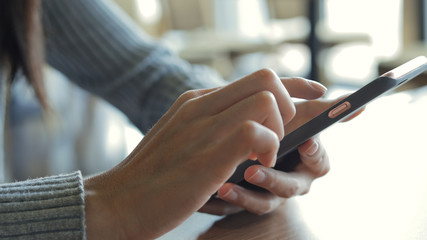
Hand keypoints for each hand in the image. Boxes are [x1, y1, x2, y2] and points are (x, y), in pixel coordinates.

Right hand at [84, 69, 319, 238]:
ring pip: (266, 99)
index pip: (254, 78)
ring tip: (261, 155)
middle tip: (276, 136)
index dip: (291, 83)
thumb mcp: (179, 139)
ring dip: (277, 129)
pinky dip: (266, 147)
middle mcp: (202, 105)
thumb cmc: (151, 177)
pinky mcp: (210, 152)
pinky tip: (253, 165)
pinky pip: (256, 130)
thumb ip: (208, 127)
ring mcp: (205, 125)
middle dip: (288, 104)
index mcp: (196, 101)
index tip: (314, 90)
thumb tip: (245, 127)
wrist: (117, 202)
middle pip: (266, 78)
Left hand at [200, 82, 362, 215]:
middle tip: (251, 171)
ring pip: (263, 203)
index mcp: (307, 162)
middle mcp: (291, 181)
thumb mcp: (293, 117)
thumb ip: (317, 109)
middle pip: (289, 188)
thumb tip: (355, 104)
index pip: (318, 162)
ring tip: (225, 189)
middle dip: (273, 179)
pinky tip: (210, 197)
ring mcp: (269, 195)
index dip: (314, 153)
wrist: (244, 143)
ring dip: (245, 197)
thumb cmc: (277, 128)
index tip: (306, 142)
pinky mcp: (245, 202)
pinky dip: (223, 204)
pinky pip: (235, 210)